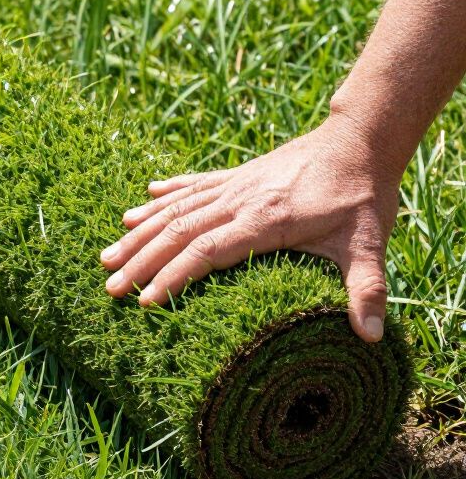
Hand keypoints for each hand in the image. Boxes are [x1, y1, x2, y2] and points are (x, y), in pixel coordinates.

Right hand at [99, 117, 402, 341]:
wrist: (361, 139)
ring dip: (139, 234)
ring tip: (105, 254)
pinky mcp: (236, 176)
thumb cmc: (363, 195)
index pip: (206, 251)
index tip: (145, 301)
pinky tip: (138, 207)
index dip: (173, 277)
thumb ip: (366, 289)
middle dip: (140, 261)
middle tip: (109, 287)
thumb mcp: (368, 244)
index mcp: (264, 220)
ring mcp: (234, 186)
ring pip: (175, 209)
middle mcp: (239, 201)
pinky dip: (162, 197)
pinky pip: (190, 187)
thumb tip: (371, 339)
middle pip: (177, 232)